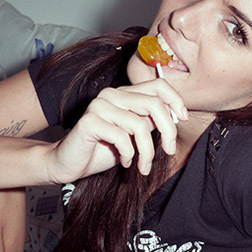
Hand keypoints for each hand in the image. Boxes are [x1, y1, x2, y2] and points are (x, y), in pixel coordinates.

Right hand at [45, 79, 187, 182]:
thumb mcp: (134, 135)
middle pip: (154, 104)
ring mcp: (99, 106)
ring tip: (142, 166)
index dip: (175, 100)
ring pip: (140, 126)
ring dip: (147, 152)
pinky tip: (124, 161)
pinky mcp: (89, 121)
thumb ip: (151, 122)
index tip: (183, 119)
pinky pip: (122, 138)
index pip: (158, 85)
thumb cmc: (103, 150)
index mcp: (124, 94)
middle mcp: (112, 94)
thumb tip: (176, 116)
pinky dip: (129, 155)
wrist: (68, 163)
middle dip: (168, 131)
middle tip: (170, 150)